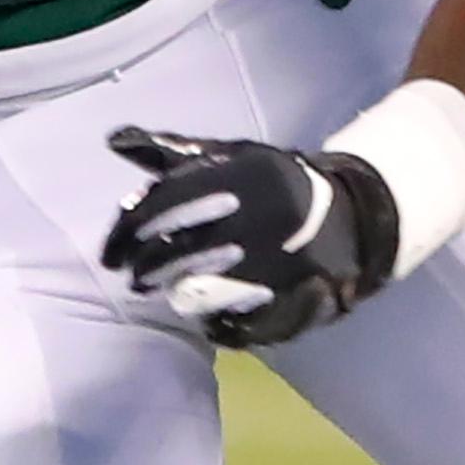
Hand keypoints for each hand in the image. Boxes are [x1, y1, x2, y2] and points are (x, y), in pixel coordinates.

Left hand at [102, 125, 399, 347]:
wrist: (353, 216)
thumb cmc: (276, 184)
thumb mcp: (232, 157)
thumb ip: (174, 152)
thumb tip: (116, 140)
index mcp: (245, 176)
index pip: (168, 204)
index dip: (130, 232)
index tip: (110, 255)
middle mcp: (263, 217)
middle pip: (183, 252)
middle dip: (148, 268)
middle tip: (132, 278)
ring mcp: (284, 263)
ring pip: (210, 290)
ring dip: (180, 294)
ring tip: (168, 293)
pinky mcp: (301, 299)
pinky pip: (248, 324)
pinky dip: (222, 324)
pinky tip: (208, 319)